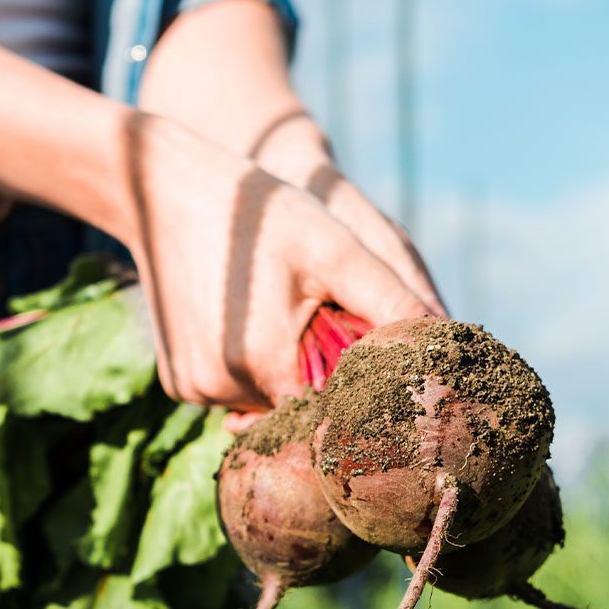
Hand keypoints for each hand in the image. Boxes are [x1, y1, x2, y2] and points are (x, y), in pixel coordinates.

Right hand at [117, 114, 434, 410]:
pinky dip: (251, 370)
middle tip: (331, 331)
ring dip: (286, 374)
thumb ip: (390, 300)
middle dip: (324, 382)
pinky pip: (230, 393)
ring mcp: (192, 391)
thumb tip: (445, 342)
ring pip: (263, 405)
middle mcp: (219, 391)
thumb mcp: (333, 248)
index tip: (381, 382)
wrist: (163, 190)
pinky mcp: (176, 385)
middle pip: (297, 412)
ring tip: (287, 319)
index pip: (332, 418)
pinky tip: (251, 322)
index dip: (360, 401)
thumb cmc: (259, 212)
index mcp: (262, 365)